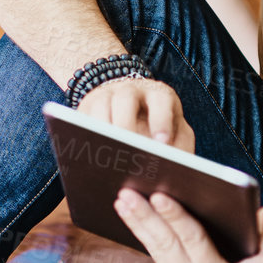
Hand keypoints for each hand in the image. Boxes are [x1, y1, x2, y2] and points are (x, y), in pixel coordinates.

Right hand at [76, 77, 193, 151]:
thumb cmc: (159, 125)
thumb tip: (178, 173)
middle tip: (128, 152)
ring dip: (102, 129)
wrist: (130, 106)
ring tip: (106, 156)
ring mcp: (106, 94)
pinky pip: (82, 118)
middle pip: (125, 99)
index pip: (161, 100)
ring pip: (100, 105)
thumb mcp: (176, 131)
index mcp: (158, 94)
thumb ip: (181, 147)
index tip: (161, 143)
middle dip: (126, 124)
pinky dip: (85, 135)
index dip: (161, 120)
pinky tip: (89, 156)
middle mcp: (132, 89)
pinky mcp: (87, 105)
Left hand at [114, 192, 262, 262]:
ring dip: (139, 227)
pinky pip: (162, 261)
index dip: (175, 217)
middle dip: (144, 218)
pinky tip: (137, 220)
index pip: (193, 242)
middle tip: (126, 193)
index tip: (159, 195)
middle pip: (165, 247)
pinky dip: (149, 239)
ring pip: (158, 254)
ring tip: (123, 201)